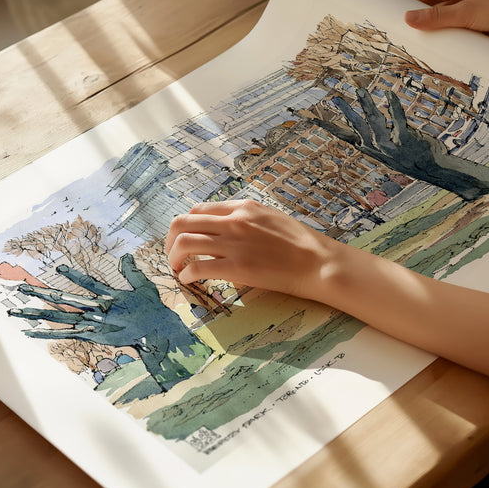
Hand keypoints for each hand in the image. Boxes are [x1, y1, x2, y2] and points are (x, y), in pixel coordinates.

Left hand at [165, 200, 336, 298]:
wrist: (318, 262)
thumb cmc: (300, 243)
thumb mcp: (271, 218)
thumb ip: (246, 219)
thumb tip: (226, 229)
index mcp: (243, 207)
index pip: (199, 209)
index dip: (186, 225)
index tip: (185, 238)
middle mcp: (233, 220)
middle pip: (183, 222)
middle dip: (170, 240)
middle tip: (173, 255)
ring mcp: (233, 243)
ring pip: (184, 242)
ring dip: (173, 257)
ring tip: (177, 269)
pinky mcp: (236, 267)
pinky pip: (197, 267)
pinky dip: (186, 274)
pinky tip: (189, 280)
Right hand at [404, 0, 488, 42]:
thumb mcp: (465, 12)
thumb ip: (437, 17)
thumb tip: (408, 18)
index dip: (419, 0)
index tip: (404, 10)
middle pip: (444, 8)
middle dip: (430, 19)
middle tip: (412, 32)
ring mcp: (481, 13)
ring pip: (456, 23)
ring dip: (445, 33)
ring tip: (427, 46)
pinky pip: (468, 35)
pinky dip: (459, 42)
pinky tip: (450, 53)